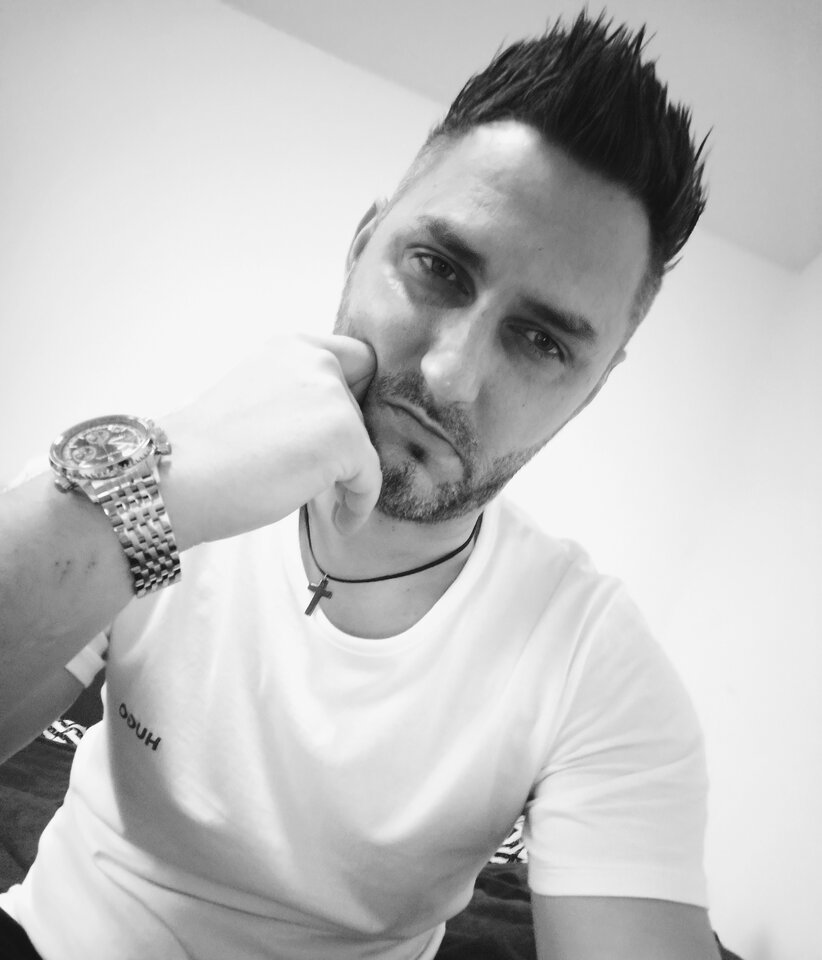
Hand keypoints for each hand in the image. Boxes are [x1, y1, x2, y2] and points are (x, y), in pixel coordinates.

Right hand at [161, 334, 381, 547]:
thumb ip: (298, 398)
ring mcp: (332, 396)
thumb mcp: (257, 398)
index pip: (357, 360)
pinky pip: (370, 479)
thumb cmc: (206, 454)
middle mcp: (315, 361)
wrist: (176, 477)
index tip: (340, 431)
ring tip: (320, 498)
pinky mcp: (344, 437)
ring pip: (366, 443)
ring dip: (350, 473)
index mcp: (292, 347)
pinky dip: (359, 504)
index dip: (355, 396)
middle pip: (362, 406)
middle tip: (316, 472)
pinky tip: (340, 519)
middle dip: (346, 440)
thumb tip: (332, 432)